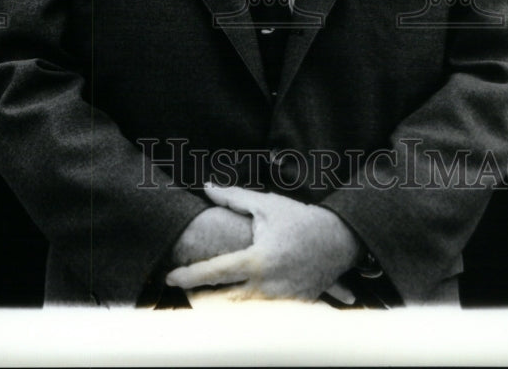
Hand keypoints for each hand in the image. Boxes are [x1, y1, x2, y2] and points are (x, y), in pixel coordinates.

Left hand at [165, 184, 359, 302]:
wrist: (338, 240)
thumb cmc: (298, 219)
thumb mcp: (265, 205)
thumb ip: (233, 198)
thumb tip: (207, 186)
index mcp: (255, 260)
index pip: (214, 271)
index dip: (188, 276)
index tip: (170, 276)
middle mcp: (265, 286)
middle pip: (222, 304)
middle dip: (199, 302)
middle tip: (182, 297)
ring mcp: (279, 302)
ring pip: (240, 317)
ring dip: (219, 313)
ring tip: (200, 306)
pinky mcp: (290, 310)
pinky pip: (262, 320)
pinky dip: (245, 318)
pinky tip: (231, 316)